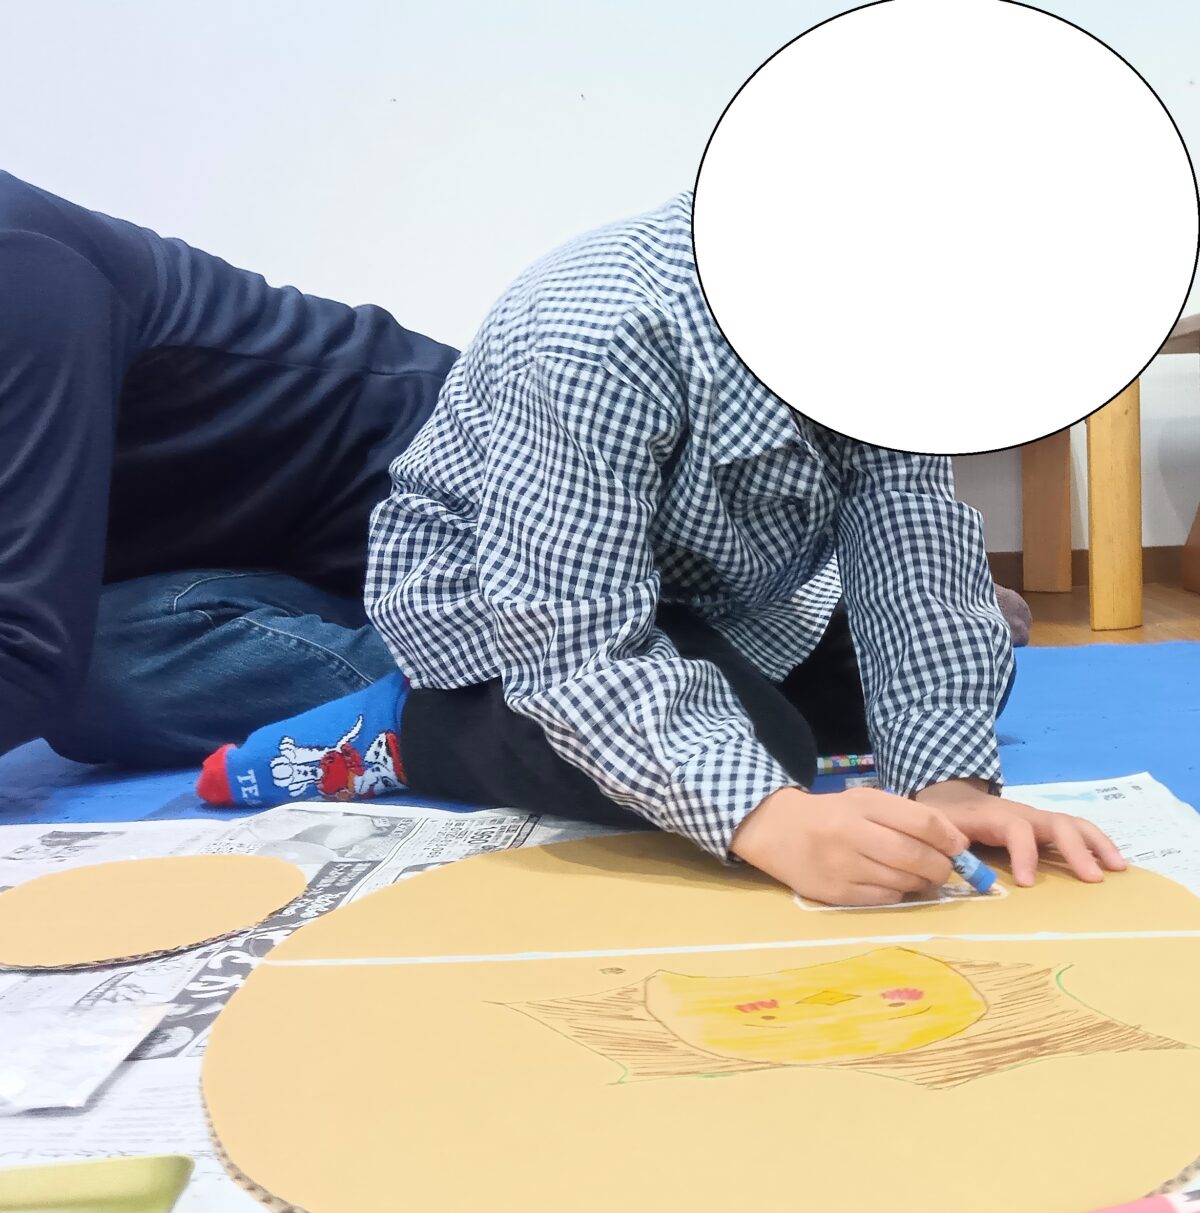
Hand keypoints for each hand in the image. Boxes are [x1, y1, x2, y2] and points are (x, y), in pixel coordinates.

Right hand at [730, 786, 968, 905]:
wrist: (776, 830)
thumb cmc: (831, 814)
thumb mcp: (865, 802)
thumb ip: (908, 816)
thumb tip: (957, 842)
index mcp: (862, 804)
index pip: (922, 822)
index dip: (949, 838)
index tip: (958, 847)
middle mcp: (851, 833)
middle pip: (916, 856)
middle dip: (941, 866)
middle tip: (943, 868)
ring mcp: (842, 865)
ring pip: (903, 882)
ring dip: (921, 882)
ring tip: (916, 875)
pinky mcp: (835, 893)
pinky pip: (885, 900)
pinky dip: (898, 894)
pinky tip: (891, 884)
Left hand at [913, 779, 1126, 885]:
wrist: (951, 797)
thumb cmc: (946, 819)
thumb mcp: (938, 830)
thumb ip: (945, 847)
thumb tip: (957, 866)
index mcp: (993, 816)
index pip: (1015, 828)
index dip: (1024, 853)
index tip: (1026, 883)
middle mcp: (1022, 814)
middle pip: (1055, 822)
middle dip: (1075, 849)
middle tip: (1092, 879)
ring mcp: (1037, 819)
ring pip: (1073, 824)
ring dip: (1096, 844)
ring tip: (1118, 869)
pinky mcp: (1045, 828)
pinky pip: (1075, 831)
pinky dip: (1097, 844)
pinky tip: (1114, 864)